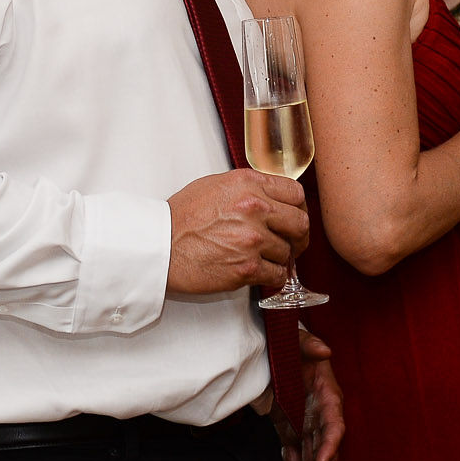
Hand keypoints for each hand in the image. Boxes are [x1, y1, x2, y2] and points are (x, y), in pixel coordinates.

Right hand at [165, 169, 308, 294]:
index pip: (296, 193)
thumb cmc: (181, 218)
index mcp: (248, 183)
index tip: (292, 217)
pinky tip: (259, 272)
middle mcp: (254, 208)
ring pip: (288, 252)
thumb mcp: (216, 186)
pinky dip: (272, 276)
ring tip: (261, 257)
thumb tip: (273, 199)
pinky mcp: (247, 267)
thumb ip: (249, 188)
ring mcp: (252, 239)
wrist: (159, 246)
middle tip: (291, 243)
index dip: (297, 208)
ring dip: (278, 257)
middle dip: (297, 236)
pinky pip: (278, 275)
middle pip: (301, 223)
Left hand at [280, 326, 344, 460]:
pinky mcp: (291, 430)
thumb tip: (325, 351)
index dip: (329, 445)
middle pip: (325, 449)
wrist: (272, 349)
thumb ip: (308, 343)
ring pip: (312, 458)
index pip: (334, 424)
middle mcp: (321, 414)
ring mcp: (306, 424)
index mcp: (327, 394)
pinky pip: (294, 456)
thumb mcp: (295, 339)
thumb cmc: (287, 343)